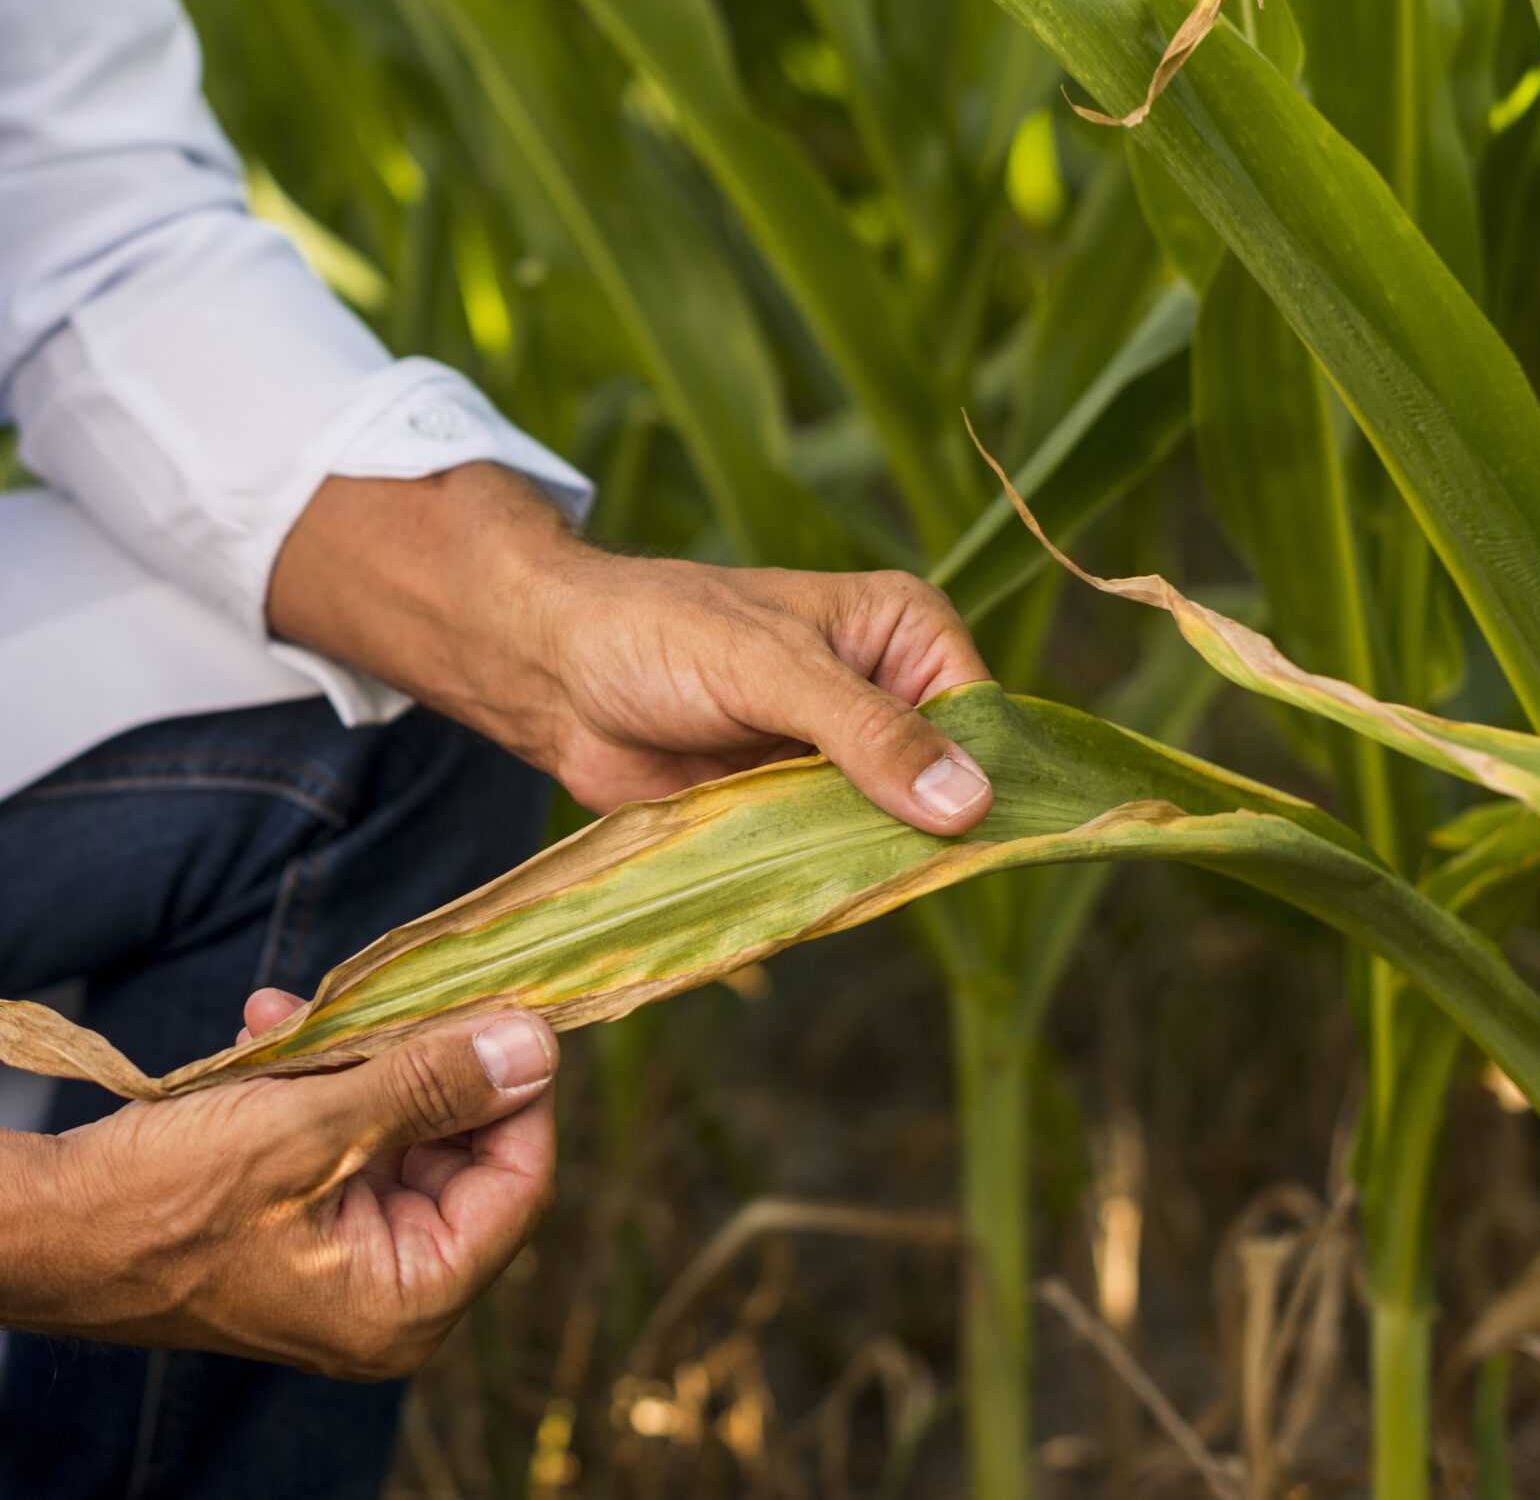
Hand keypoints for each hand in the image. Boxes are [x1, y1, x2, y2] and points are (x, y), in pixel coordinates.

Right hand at [0, 1004, 558, 1378]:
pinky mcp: (296, 1225)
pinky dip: (314, 1082)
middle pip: (460, 1152)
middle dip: (413, 1060)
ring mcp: (340, 1262)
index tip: (498, 1000)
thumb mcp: (306, 1128)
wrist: (35, 1228)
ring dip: (354, 1059)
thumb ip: (429, 1085)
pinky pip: (340, 1138)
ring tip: (289, 1018)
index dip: (514, 1086)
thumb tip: (534, 1047)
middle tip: (378, 994)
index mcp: (406, 1302)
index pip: (518, 1182)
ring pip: (396, 1131)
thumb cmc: (160, 1201)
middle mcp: (387, 1294)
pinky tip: (265, 1034)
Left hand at [269, 464, 994, 828]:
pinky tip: (817, 907)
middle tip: (901, 876)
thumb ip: (865, 733)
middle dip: (927, 837)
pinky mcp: (792, 811)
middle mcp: (887, 696)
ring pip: (893, 836)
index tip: (973, 843)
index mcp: (905, 633)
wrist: (554, 672)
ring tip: (848, 889)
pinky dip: (825, 885)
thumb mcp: (768, 670)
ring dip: (872, 867)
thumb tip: (966, 803)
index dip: (985, 782)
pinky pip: (833, 861)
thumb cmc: (657, 633)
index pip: (985, 720)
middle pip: (947, 788)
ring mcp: (841, 762)